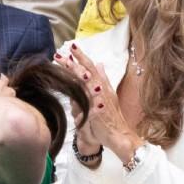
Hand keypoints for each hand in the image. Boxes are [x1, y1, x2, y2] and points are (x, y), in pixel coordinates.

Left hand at [55, 44, 139, 160]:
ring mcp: (101, 99)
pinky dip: (85, 88)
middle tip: (62, 52)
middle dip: (76, 60)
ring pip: (88, 82)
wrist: (120, 136)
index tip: (72, 47)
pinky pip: (90, 98)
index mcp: (103, 87)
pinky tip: (78, 80)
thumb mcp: (106, 97)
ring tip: (65, 61)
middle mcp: (103, 90)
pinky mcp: (99, 110)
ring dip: (76, 70)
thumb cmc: (110, 119)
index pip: (91, 69)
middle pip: (89, 72)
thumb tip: (99, 64)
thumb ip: (102, 80)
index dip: (82, 58)